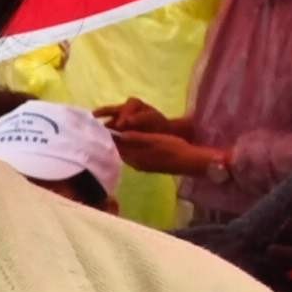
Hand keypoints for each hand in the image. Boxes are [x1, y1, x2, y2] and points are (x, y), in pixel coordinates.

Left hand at [92, 99, 226, 175]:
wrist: (190, 161)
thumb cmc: (173, 148)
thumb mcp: (154, 140)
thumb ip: (136, 138)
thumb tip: (119, 134)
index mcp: (135, 158)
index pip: (117, 147)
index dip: (110, 137)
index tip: (102, 126)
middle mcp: (135, 164)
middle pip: (119, 151)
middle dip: (113, 140)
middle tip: (105, 127)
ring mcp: (142, 165)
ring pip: (126, 153)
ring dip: (120, 144)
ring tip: (115, 131)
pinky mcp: (148, 165)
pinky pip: (133, 155)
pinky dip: (129, 148)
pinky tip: (129, 140)